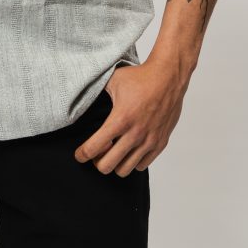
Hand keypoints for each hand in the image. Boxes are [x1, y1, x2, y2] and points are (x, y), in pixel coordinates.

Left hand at [73, 59, 185, 176]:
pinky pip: (142, 165)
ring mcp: (149, 140)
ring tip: (112, 151)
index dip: (82, 154)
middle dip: (97, 162)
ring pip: (124, 170)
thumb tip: (80, 95)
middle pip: (107, 166)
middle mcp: (135, 134)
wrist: (168, 77)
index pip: (94, 148)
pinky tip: (129, 149)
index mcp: (120, 119)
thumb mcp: (112, 80)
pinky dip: (132, 161)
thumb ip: (96, 90)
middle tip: (96, 152)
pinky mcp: (160, 143)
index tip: (79, 155)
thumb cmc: (140, 77)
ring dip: (115, 163)